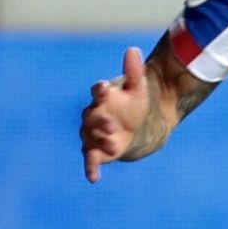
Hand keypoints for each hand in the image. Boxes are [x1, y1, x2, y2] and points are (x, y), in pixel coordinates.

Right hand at [80, 47, 148, 182]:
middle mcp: (93, 114)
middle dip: (100, 121)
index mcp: (103, 96)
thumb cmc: (133, 103)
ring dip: (99, 141)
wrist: (136, 125)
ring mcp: (92, 133)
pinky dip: (90, 168)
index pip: (98, 91)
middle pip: (92, 116)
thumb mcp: (138, 88)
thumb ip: (134, 71)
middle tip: (112, 125)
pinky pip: (89, 159)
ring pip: (90, 137)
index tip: (105, 90)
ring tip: (114, 143)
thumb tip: (133, 50)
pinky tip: (93, 178)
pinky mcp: (95, 150)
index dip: (101, 91)